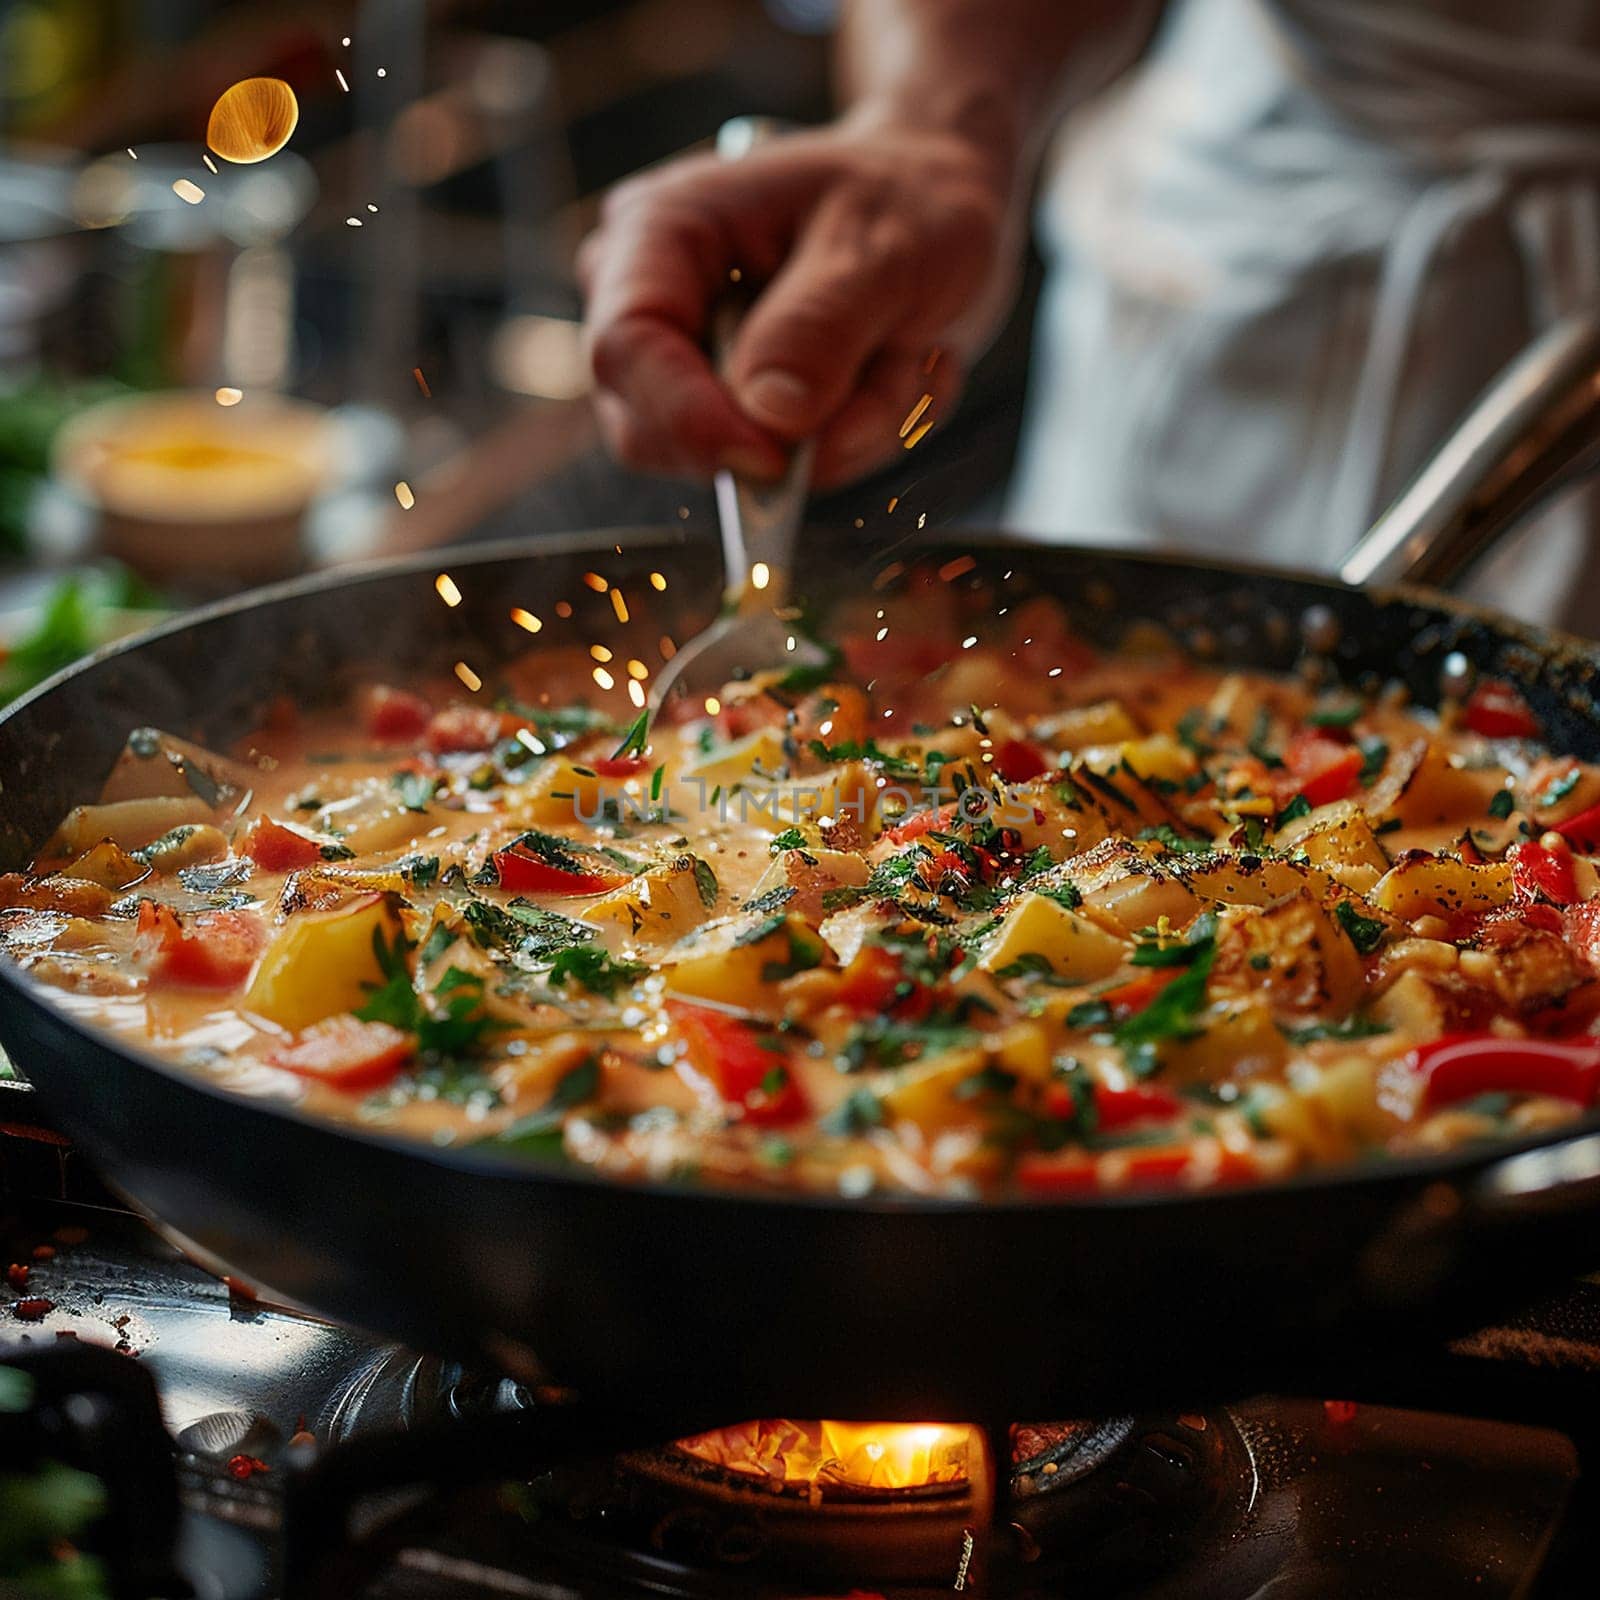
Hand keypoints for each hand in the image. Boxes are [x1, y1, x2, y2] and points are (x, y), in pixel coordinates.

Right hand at [579, 116, 1016, 486]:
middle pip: (654, 432)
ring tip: (901, 355)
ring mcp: (686, 367)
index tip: (773, 458)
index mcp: (660, 229)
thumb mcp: (885, 246)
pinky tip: (889, 374)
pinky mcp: (732, 415)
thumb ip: (822, 325)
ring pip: (738, 466)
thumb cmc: (905, 199)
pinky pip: (785, 477)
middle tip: (891, 371)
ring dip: (845, 432)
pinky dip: (856, 440)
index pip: (625, 348)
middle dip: (785, 436)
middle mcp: (650, 301)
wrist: (937, 207)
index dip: (687, 419)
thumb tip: (768, 415)